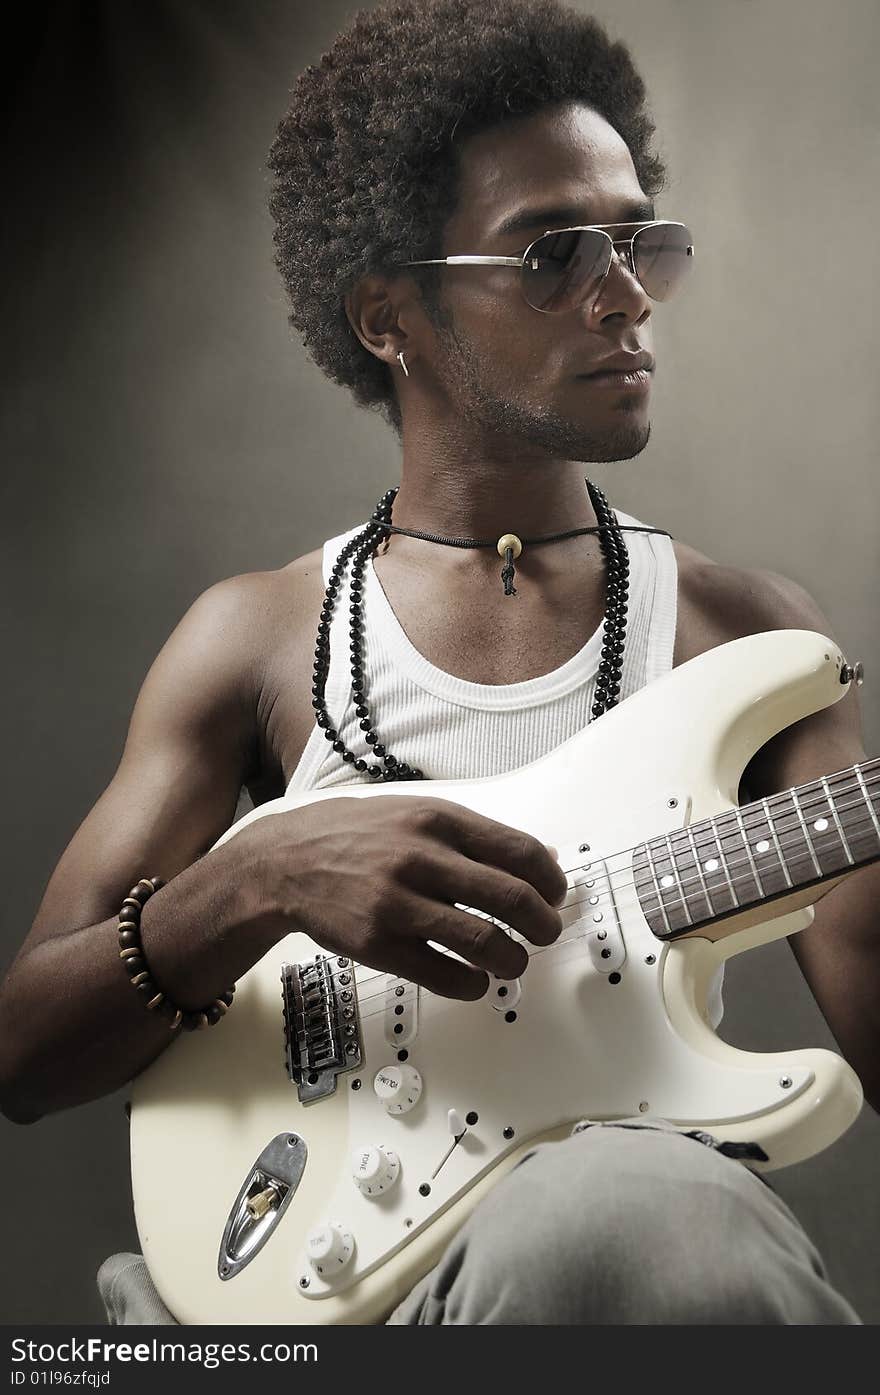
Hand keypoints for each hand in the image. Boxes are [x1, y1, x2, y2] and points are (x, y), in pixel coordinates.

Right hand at [244, 796, 568, 999]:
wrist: (284, 862)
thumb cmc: (356, 836)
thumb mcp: (416, 814)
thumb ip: (474, 835)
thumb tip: (541, 858)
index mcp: (438, 820)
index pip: (520, 851)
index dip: (551, 881)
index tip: (555, 896)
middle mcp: (421, 858)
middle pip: (511, 899)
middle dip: (543, 924)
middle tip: (545, 934)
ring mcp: (399, 904)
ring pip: (484, 942)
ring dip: (514, 960)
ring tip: (514, 962)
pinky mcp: (379, 945)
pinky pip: (445, 976)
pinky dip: (473, 985)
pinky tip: (475, 980)